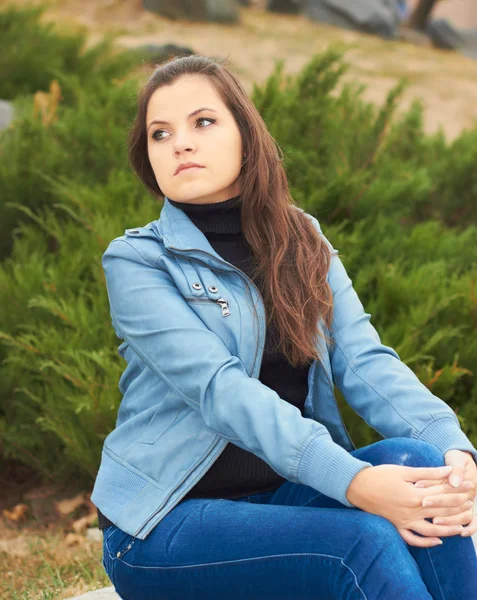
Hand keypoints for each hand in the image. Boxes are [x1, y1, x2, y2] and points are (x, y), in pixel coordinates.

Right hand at [346, 463, 474, 547]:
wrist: (357, 486)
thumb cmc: (380, 475)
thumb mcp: (404, 471)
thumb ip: (427, 473)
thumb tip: (448, 471)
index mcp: (415, 495)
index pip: (443, 493)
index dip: (459, 490)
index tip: (470, 486)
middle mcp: (412, 511)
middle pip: (442, 512)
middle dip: (459, 508)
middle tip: (471, 504)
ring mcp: (404, 521)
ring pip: (432, 530)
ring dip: (449, 529)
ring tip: (462, 526)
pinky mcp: (396, 526)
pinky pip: (413, 539)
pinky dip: (426, 543)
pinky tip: (438, 541)